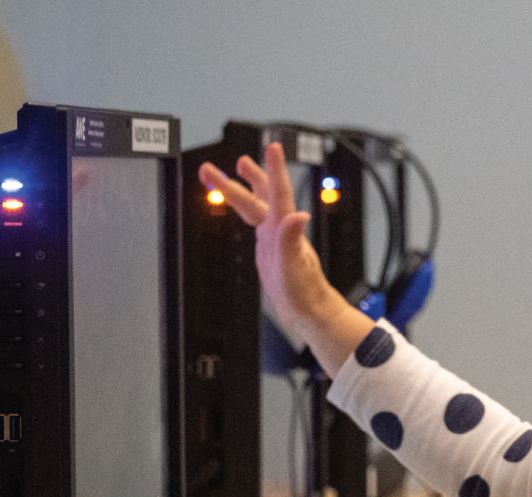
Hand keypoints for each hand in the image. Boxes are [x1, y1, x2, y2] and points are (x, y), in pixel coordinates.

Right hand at [196, 143, 370, 375]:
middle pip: (260, 196)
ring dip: (243, 187)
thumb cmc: (305, 294)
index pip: (279, 193)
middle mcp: (280, 230)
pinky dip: (246, 209)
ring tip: (235, 167)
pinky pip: (254, 222)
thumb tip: (299, 214)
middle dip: (242, 178)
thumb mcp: (294, 267)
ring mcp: (274, 239)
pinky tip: (243, 208)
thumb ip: (293, 240)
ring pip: (256, 205)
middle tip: (223, 163)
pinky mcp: (269, 250)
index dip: (274, 169)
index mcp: (285, 230)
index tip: (273, 147)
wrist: (309, 313)